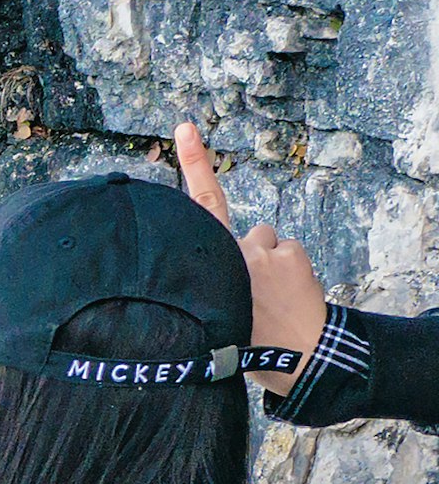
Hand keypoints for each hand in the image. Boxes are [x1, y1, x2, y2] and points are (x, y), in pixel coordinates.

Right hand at [175, 120, 326, 391]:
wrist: (297, 357)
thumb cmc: (244, 342)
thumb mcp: (207, 314)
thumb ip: (204, 281)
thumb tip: (220, 265)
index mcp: (204, 262)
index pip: (198, 201)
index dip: (194, 160)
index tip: (187, 127)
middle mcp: (230, 247)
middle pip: (238, 233)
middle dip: (245, 253)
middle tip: (256, 290)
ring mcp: (262, 248)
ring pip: (265, 241)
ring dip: (269, 261)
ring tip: (272, 297)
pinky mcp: (290, 252)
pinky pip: (287, 250)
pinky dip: (290, 268)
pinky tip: (290, 294)